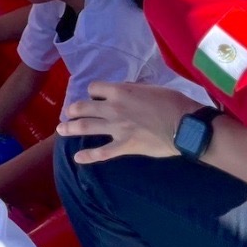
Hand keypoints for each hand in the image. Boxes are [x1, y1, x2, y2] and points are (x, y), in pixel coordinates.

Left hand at [54, 81, 204, 163]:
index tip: (94, 97)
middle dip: (73, 110)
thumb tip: (124, 92)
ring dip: (70, 128)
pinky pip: (101, 152)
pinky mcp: (124, 146)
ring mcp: (116, 128)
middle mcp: (112, 108)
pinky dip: (87, 156)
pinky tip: (77, 158)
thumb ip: (133, 90)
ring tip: (61, 130)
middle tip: (68, 113)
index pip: (94, 88)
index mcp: (120, 91)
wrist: (185, 126)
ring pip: (85, 127)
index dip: (93, 92)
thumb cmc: (173, 103)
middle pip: (83, 107)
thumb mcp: (151, 88)